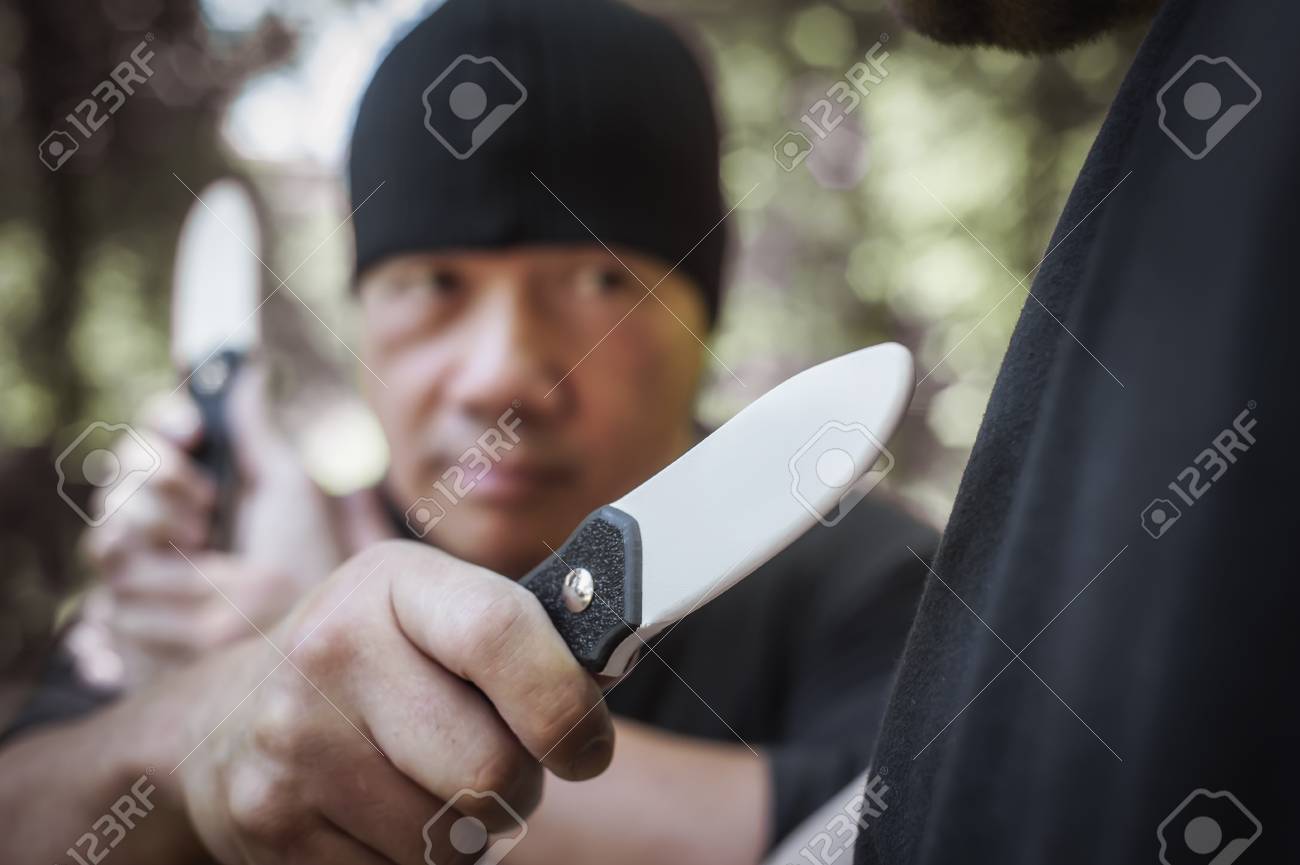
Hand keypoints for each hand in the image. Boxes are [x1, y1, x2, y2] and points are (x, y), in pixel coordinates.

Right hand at [82, 366, 392, 686]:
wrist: (301, 637)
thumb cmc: (304, 561)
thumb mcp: (289, 489)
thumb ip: (258, 431)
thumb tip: (246, 369)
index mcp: (194, 476)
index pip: (153, 430)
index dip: (164, 420)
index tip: (194, 425)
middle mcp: (156, 515)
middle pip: (120, 472)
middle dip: (162, 479)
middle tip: (206, 503)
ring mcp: (135, 564)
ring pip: (111, 526)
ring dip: (163, 535)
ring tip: (211, 551)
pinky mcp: (125, 613)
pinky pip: (116, 583)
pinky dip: (166, 588)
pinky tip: (202, 597)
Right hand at [175, 540, 613, 863]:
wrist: (221, 723)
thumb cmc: (368, 664)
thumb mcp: (430, 613)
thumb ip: (519, 636)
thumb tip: (609, 667)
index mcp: (393, 583)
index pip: (501, 632)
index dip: (565, 703)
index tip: (588, 748)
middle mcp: (333, 650)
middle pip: (489, 767)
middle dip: (518, 790)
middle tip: (498, 773)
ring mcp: (294, 741)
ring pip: (450, 837)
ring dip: (466, 833)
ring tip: (429, 787)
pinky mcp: (272, 822)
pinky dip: (410, 861)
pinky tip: (378, 814)